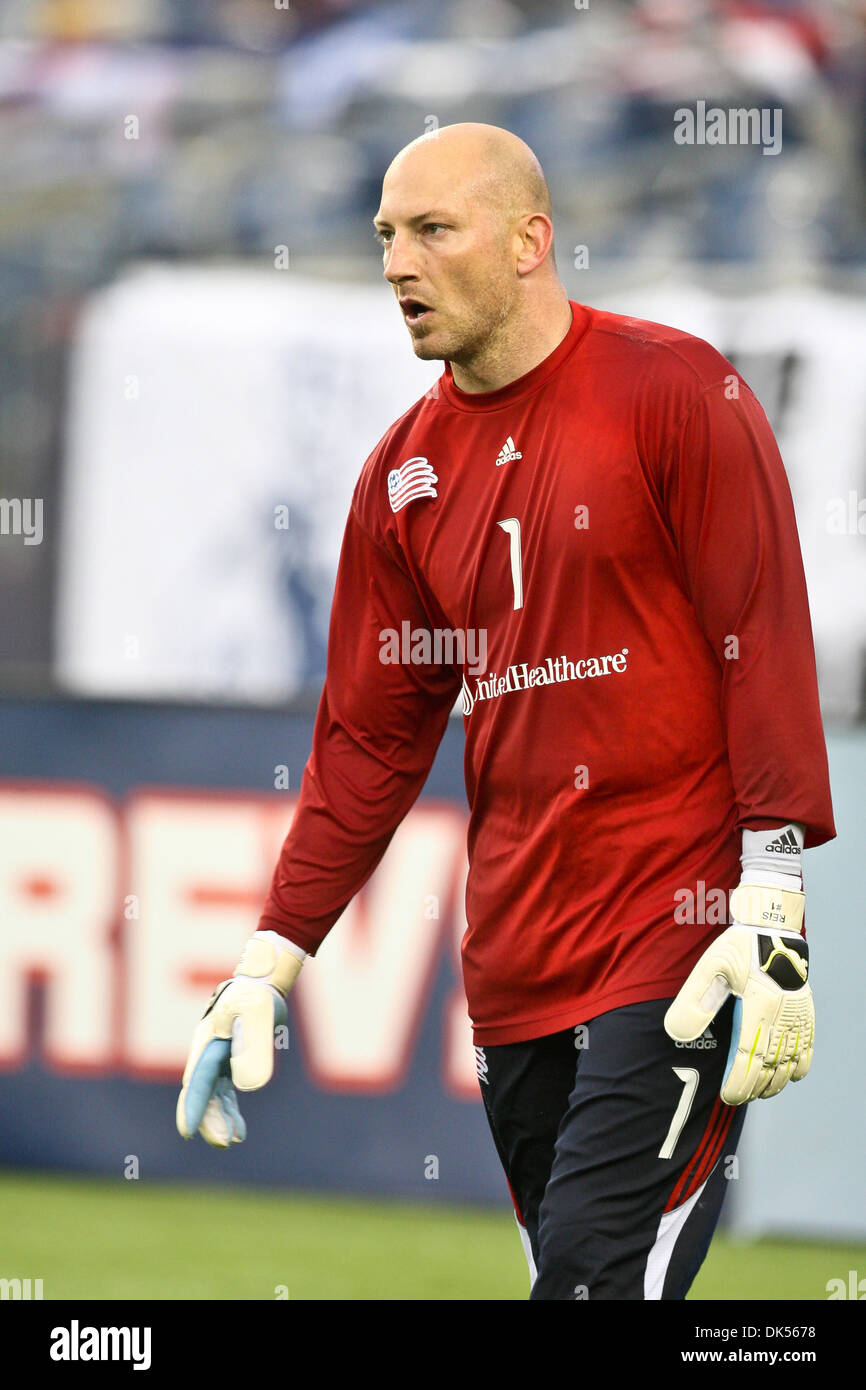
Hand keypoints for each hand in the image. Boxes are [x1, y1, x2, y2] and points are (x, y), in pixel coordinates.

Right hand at [176, 936, 302, 1146]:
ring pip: (212, 1097)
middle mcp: (206, 1053)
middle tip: (223, 1142)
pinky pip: (224, 1094)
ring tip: (231, 1141)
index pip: (199, 1080)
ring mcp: (215, 1060)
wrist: (259, 983)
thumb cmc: (256, 996)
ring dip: (219, 1119)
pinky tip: (239, 1132)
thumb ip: (254, 1046)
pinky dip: (229, 1112)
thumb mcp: (258, 1014)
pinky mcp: (227, 1064)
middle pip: (203, 1093)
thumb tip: (247, 1086)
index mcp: (208, 1041)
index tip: (188, 1132)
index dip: (195, 1106)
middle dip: (208, 1119)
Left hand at [664, 882, 811, 1104]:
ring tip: (757, 1091)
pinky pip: (808, 1048)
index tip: (728, 1096)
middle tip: (737, 1096)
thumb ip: (694, 1001)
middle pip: (772, 1066)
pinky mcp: (805, 1012)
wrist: (772, 927)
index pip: (751, 1056)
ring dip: (775, 1082)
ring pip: (791, 1062)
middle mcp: (784, 1015)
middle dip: (754, 1087)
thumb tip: (675, 1032)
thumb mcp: (710, 967)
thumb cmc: (740, 946)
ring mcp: (798, 1016)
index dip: (740, 1082)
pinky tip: (787, 1075)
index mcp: (761, 1006)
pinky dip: (798, 1067)